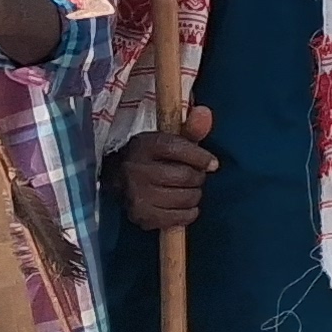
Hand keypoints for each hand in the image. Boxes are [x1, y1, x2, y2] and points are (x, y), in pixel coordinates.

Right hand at [115, 106, 216, 230]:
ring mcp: (136, 196)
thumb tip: (205, 113)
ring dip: (194, 195)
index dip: (202, 158)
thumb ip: (191, 127)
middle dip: (198, 177)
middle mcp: (136, 170)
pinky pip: (180, 218)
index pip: (180, 149)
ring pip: (185, 198)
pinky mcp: (141, 216)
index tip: (212, 163)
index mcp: (143, 145)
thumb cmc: (153, 157)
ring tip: (188, 190)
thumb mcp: (168, 138)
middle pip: (185, 176)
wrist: (118, 179)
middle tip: (195, 176)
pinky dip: (189, 212)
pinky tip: (183, 205)